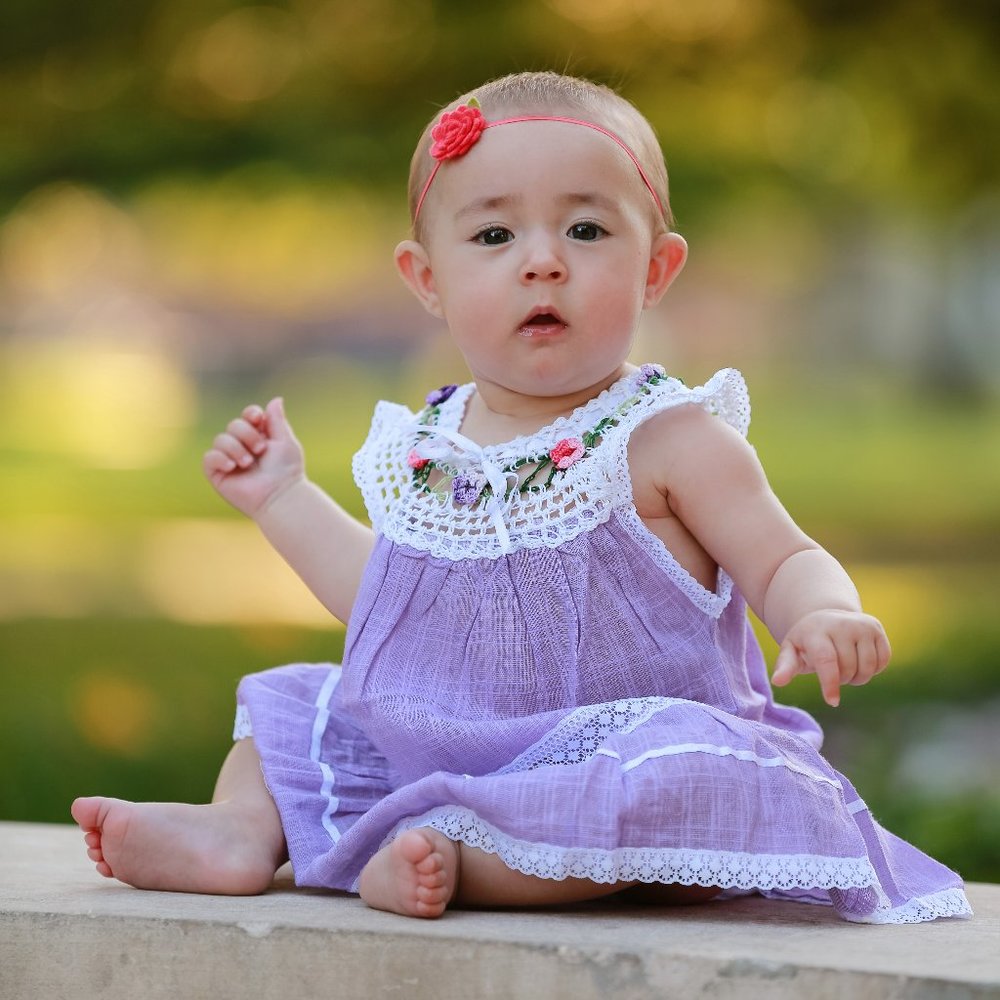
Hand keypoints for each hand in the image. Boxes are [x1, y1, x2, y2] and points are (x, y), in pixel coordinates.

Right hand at [202, 397, 305, 518]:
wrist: (280, 495)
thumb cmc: (287, 471)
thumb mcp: (285, 441)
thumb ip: (277, 420)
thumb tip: (276, 399)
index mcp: (258, 437)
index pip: (247, 416)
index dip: (250, 414)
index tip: (258, 419)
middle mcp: (242, 447)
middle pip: (233, 425)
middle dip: (246, 433)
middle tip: (260, 450)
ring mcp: (228, 460)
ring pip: (220, 439)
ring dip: (235, 448)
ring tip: (248, 463)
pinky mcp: (217, 474)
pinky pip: (209, 457)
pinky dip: (219, 458)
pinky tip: (232, 466)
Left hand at [771, 609, 890, 706]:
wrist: (824, 616)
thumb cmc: (806, 641)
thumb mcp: (791, 651)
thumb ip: (785, 666)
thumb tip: (777, 681)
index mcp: (816, 631)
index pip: (827, 661)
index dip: (831, 683)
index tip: (832, 702)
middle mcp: (840, 624)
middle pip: (848, 668)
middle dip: (842, 680)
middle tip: (833, 674)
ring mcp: (860, 624)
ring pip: (867, 666)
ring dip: (858, 677)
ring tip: (845, 669)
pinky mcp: (876, 627)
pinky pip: (883, 660)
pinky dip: (874, 669)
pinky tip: (860, 661)